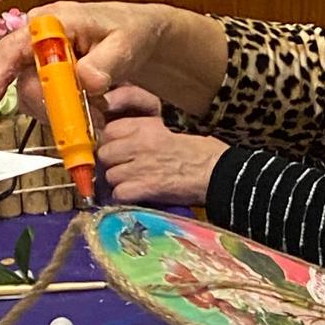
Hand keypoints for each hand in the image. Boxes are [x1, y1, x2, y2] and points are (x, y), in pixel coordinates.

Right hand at [0, 0, 226, 120]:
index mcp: (52, 22)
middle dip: (51, 107)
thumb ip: (105, 63)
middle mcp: (40, 39)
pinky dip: (68, 112)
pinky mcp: (50, 74)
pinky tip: (92, 110)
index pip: (12, 49)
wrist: (138, 36)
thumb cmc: (131, 32)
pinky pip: (48, 100)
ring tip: (97, 113)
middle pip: (24, 81)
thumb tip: (87, 82)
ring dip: (63, 113)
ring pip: (36, 96)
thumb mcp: (125, 45)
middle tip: (81, 122)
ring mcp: (43, 57)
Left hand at [98, 115, 227, 205]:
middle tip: (127, 169)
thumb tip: (125, 144)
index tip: (121, 150)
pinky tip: (138, 196)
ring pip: (110, 176)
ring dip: (120, 182)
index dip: (113, 142)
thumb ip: (145, 134)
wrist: (219, 175)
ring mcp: (140, 166)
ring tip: (135, 184)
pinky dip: (126, 198)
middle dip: (113, 163)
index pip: (110, 131)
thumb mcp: (171, 131)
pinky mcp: (145, 188)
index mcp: (146, 126)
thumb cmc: (203, 153)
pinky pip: (119, 194)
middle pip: (105, 154)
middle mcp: (138, 144)